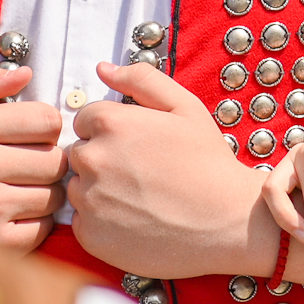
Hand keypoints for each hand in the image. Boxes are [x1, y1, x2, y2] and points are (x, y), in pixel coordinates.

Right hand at [0, 66, 63, 249]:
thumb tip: (25, 72)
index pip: (48, 118)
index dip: (44, 127)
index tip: (26, 137)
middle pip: (57, 158)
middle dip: (46, 162)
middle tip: (21, 167)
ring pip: (56, 193)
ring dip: (44, 193)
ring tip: (16, 191)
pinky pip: (46, 225)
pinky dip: (36, 223)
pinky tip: (12, 216)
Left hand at [65, 62, 271, 278]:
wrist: (227, 222)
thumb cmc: (209, 162)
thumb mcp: (187, 109)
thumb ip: (143, 80)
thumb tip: (103, 68)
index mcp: (111, 123)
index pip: (86, 119)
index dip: (114, 130)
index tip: (140, 145)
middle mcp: (92, 159)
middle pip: (79, 152)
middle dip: (104, 158)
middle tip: (142, 172)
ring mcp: (88, 199)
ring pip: (77, 187)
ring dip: (100, 189)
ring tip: (141, 196)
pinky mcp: (89, 234)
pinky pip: (82, 220)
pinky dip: (102, 220)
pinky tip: (135, 218)